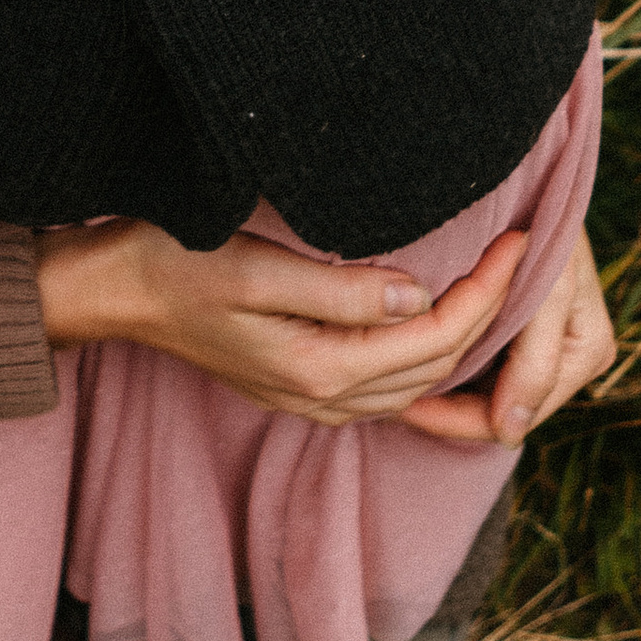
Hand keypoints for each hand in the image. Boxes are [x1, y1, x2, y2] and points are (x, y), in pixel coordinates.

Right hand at [34, 219, 532, 429]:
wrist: (115, 292)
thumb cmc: (176, 262)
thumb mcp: (254, 268)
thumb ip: (339, 289)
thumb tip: (416, 294)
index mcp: (320, 369)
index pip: (436, 335)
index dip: (488, 291)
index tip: (522, 239)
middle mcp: (326, 398)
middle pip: (439, 363)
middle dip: (491, 312)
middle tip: (526, 251)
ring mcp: (313, 401)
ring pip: (420, 382)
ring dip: (466, 339)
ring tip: (500, 283)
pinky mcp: (302, 389)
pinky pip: (391, 390)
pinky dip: (430, 363)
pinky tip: (445, 335)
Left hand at [394, 231, 614, 450]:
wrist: (527, 164)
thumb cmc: (539, 220)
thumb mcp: (545, 291)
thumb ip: (533, 364)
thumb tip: (510, 434)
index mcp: (586, 351)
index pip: (511, 418)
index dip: (457, 418)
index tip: (404, 406)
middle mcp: (572, 354)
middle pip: (499, 410)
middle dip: (448, 405)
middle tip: (387, 396)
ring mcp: (549, 340)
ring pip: (487, 390)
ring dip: (446, 386)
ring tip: (394, 377)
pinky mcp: (526, 322)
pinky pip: (483, 362)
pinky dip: (451, 361)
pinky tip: (414, 352)